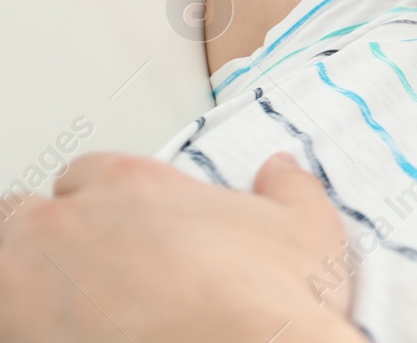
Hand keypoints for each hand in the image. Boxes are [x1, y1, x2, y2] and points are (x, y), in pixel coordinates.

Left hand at [0, 152, 360, 342]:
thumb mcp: (306, 230)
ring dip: (25, 288)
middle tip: (86, 276)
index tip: (123, 231)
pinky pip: (8, 330)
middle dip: (50, 242)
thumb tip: (281, 171)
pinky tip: (65, 340)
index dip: (103, 203)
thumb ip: (287, 189)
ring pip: (3, 270)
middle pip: (25, 217)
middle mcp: (72, 226)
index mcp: (133, 185)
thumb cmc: (269, 305)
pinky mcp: (21, 342)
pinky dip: (29, 332)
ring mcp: (31, 290)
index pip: (85, 175)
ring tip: (66, 315)